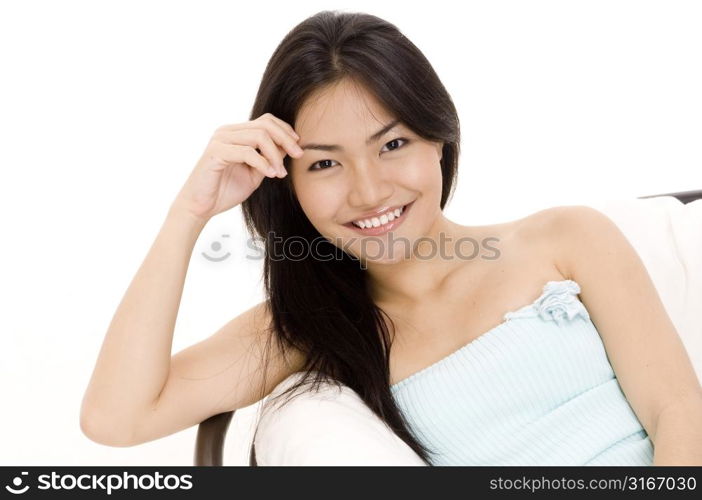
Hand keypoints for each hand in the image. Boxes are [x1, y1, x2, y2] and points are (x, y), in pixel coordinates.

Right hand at [170, 113, 303, 221]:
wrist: (201, 207)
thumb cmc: (225, 190)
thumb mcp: (255, 173)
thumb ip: (270, 158)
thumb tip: (289, 146)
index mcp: (236, 133)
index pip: (266, 121)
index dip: (285, 130)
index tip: (298, 147)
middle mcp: (227, 132)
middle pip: (265, 125)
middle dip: (286, 140)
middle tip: (298, 155)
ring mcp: (220, 140)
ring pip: (258, 136)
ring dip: (275, 155)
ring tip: (280, 173)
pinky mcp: (215, 152)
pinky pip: (247, 152)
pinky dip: (262, 163)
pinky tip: (270, 175)